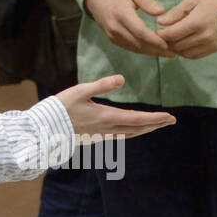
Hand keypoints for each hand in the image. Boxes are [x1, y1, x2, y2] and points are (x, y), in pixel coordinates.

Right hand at [55, 74, 175, 138]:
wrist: (46, 128)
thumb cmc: (61, 107)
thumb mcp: (80, 91)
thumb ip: (102, 85)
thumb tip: (121, 78)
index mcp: (106, 117)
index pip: (137, 119)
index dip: (155, 119)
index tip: (170, 117)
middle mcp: (107, 129)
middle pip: (137, 128)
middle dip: (155, 125)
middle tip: (170, 121)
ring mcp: (102, 135)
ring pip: (130, 134)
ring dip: (145, 130)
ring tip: (156, 125)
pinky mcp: (95, 137)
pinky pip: (120, 136)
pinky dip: (132, 132)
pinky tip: (132, 129)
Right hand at [84, 0, 170, 56]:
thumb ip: (147, 2)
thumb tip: (161, 12)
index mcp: (122, 13)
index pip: (140, 32)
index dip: (155, 41)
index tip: (169, 45)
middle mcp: (115, 27)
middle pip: (138, 43)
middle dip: (156, 50)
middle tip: (174, 53)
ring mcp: (112, 34)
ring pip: (134, 48)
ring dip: (151, 52)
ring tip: (167, 53)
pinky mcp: (111, 38)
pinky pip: (129, 47)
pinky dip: (142, 50)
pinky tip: (153, 50)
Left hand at [156, 0, 216, 58]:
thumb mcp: (192, 0)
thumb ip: (175, 13)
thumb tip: (160, 22)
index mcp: (197, 21)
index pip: (172, 35)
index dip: (161, 34)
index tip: (159, 31)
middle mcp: (205, 35)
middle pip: (177, 46)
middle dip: (168, 42)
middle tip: (165, 35)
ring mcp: (213, 43)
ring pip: (186, 53)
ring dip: (177, 48)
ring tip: (175, 40)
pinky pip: (197, 56)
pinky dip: (187, 52)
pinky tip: (185, 44)